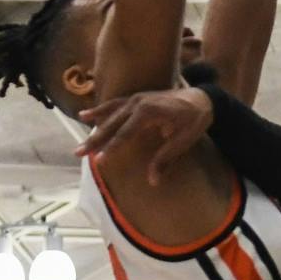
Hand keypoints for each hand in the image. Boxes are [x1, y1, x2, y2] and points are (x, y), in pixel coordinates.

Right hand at [75, 87, 213, 184]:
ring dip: (94, 129)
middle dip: (95, 140)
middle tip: (79, 154)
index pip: (125, 133)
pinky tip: (84, 116)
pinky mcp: (135, 98)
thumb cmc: (194, 120)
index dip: (111, 148)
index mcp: (149, 111)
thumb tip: (153, 181)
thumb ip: (165, 159)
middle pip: (112, 124)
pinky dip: (99, 110)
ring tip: (80, 144)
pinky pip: (113, 105)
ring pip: (109, 115)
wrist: (201, 99)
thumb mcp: (183, 141)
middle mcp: (138, 102)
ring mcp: (135, 98)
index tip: (99, 161)